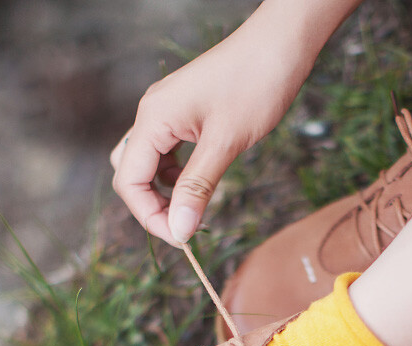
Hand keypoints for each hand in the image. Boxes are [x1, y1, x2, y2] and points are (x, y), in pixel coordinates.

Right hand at [110, 0, 357, 244]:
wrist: (281, 42)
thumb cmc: (256, 83)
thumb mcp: (225, 144)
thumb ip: (197, 188)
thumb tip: (179, 230)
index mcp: (153, 119)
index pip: (129, 182)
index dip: (149, 216)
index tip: (180, 237)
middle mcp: (151, 114)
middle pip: (130, 173)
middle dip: (150, 206)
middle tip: (183, 226)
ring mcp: (165, 111)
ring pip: (146, 164)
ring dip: (162, 192)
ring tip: (190, 209)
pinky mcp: (181, 111)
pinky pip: (164, 151)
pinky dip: (174, 174)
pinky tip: (195, 183)